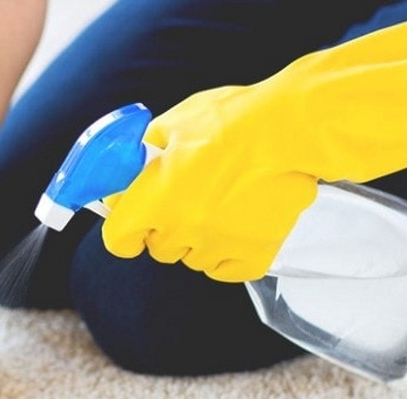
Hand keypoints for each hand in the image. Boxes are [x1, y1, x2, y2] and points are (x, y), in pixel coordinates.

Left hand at [102, 16, 406, 281]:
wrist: (289, 129)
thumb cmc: (231, 120)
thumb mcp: (173, 123)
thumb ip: (143, 152)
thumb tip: (130, 166)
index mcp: (153, 199)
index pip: (117, 240)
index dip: (124, 229)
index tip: (132, 220)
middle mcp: (180, 230)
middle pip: (158, 248)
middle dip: (164, 227)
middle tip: (184, 199)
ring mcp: (216, 245)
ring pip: (192, 258)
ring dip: (197, 239)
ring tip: (219, 205)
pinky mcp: (252, 255)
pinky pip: (226, 269)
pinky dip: (227, 254)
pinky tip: (236, 226)